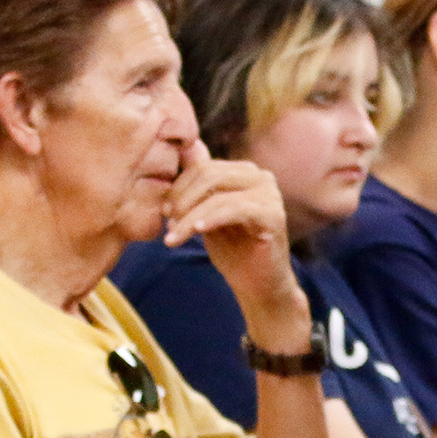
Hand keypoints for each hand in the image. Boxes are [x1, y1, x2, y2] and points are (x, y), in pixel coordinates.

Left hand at [162, 136, 311, 349]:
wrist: (260, 287)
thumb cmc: (234, 251)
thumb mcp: (207, 216)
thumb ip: (198, 188)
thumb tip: (184, 150)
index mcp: (245, 173)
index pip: (203, 166)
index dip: (178, 187)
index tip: (163, 213)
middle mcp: (261, 177)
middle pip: (209, 175)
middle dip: (182, 200)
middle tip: (167, 224)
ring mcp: (270, 195)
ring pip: (216, 195)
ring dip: (189, 217)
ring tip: (174, 237)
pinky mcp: (273, 215)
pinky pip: (233, 210)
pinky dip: (210, 220)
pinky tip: (196, 233)